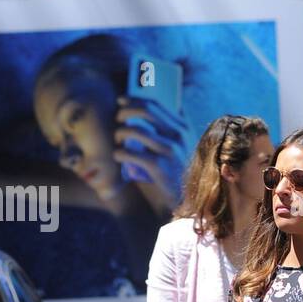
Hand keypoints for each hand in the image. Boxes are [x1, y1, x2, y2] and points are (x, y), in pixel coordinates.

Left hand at [114, 97, 190, 213]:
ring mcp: (170, 151)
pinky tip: (118, 156)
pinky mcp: (159, 167)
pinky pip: (130, 153)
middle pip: (145, 111)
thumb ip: (168, 131)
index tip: (121, 100)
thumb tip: (148, 110)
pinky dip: (119, 153)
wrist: (186, 201)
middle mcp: (178, 136)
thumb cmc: (176, 174)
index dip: (134, 99)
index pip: (156, 105)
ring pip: (135, 130)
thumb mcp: (179, 148)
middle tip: (117, 120)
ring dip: (120, 133)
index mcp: (182, 128)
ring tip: (118, 142)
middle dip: (125, 112)